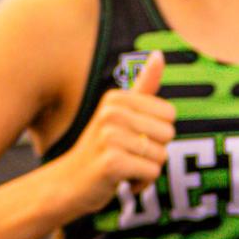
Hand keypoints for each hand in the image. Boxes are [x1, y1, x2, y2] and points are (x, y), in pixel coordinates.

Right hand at [55, 50, 174, 214]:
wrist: (68, 183)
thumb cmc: (100, 148)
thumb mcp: (119, 114)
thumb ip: (142, 86)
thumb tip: (160, 54)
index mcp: (116, 98)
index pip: (170, 115)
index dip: (157, 133)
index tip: (131, 139)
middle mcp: (112, 113)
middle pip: (168, 134)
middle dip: (154, 152)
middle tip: (126, 156)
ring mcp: (110, 137)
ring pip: (161, 156)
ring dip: (147, 170)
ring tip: (122, 168)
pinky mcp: (112, 162)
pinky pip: (152, 173)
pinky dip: (141, 183)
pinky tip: (120, 181)